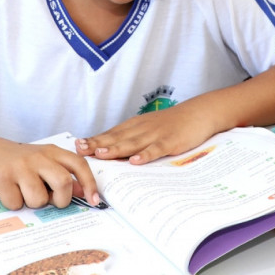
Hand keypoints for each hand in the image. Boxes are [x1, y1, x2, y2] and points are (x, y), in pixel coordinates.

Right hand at [0, 135, 98, 209]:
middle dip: (61, 200)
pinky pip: (16, 203)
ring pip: (39, 198)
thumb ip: (61, 173)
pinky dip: (14, 204)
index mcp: (52, 152)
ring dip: (33, 204)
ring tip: (24, 193)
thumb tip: (82, 191)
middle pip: (63, 183)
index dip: (90, 183)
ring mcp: (20, 166)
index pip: (79, 164)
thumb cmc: (17, 161)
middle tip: (51, 201)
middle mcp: (38, 156)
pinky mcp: (2, 177)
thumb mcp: (41, 162)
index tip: (95, 201)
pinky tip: (8, 192)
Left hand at [75, 102, 220, 164]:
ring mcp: (156, 134)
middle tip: (80, 150)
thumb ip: (131, 139)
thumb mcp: (148, 128)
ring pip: (133, 143)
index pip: (110, 134)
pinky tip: (135, 161)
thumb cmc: (171, 124)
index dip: (94, 140)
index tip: (76, 146)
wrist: (198, 113)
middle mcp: (141, 129)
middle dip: (97, 144)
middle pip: (116, 138)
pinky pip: (156, 149)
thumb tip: (109, 153)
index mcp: (135, 127)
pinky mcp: (170, 141)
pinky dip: (145, 155)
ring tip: (101, 154)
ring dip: (116, 148)